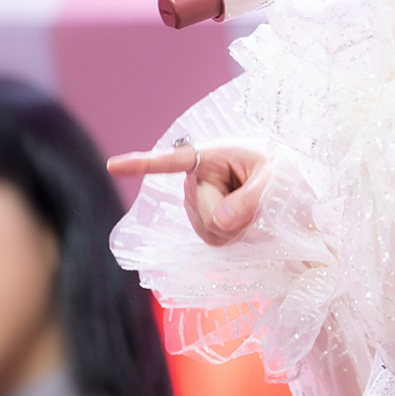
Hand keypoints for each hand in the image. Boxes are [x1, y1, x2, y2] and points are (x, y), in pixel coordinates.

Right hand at [107, 144, 270, 245]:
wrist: (283, 183)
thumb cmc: (278, 168)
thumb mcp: (273, 176)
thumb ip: (250, 198)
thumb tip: (222, 223)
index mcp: (209, 157)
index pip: (171, 161)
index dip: (141, 164)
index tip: (111, 166)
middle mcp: (195, 180)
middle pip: (206, 213)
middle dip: (234, 215)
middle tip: (259, 201)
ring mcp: (196, 204)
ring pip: (209, 230)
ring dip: (236, 228)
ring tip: (252, 208)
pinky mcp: (204, 222)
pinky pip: (213, 238)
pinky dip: (233, 236)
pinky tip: (243, 222)